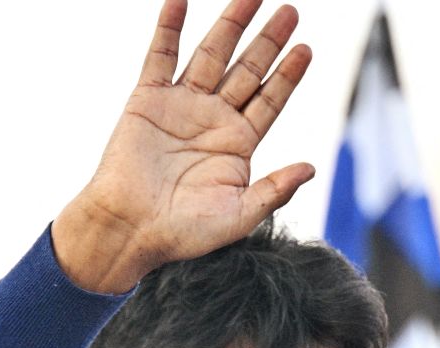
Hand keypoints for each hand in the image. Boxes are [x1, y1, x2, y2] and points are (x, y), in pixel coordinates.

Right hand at [54, 0, 313, 293]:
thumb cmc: (182, 233)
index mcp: (237, 145)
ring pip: (211, 55)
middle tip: (289, 11)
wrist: (129, 230)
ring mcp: (181, 106)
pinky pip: (160, 57)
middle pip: (247, 70)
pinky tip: (181, 2)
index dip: (288, 75)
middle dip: (268, 41)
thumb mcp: (239, 216)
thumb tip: (310, 168)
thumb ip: (275, 190)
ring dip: (230, 24)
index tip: (305, 49)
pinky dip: (169, 28)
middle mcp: (212, 120)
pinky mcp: (147, 101)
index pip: (270, 101)